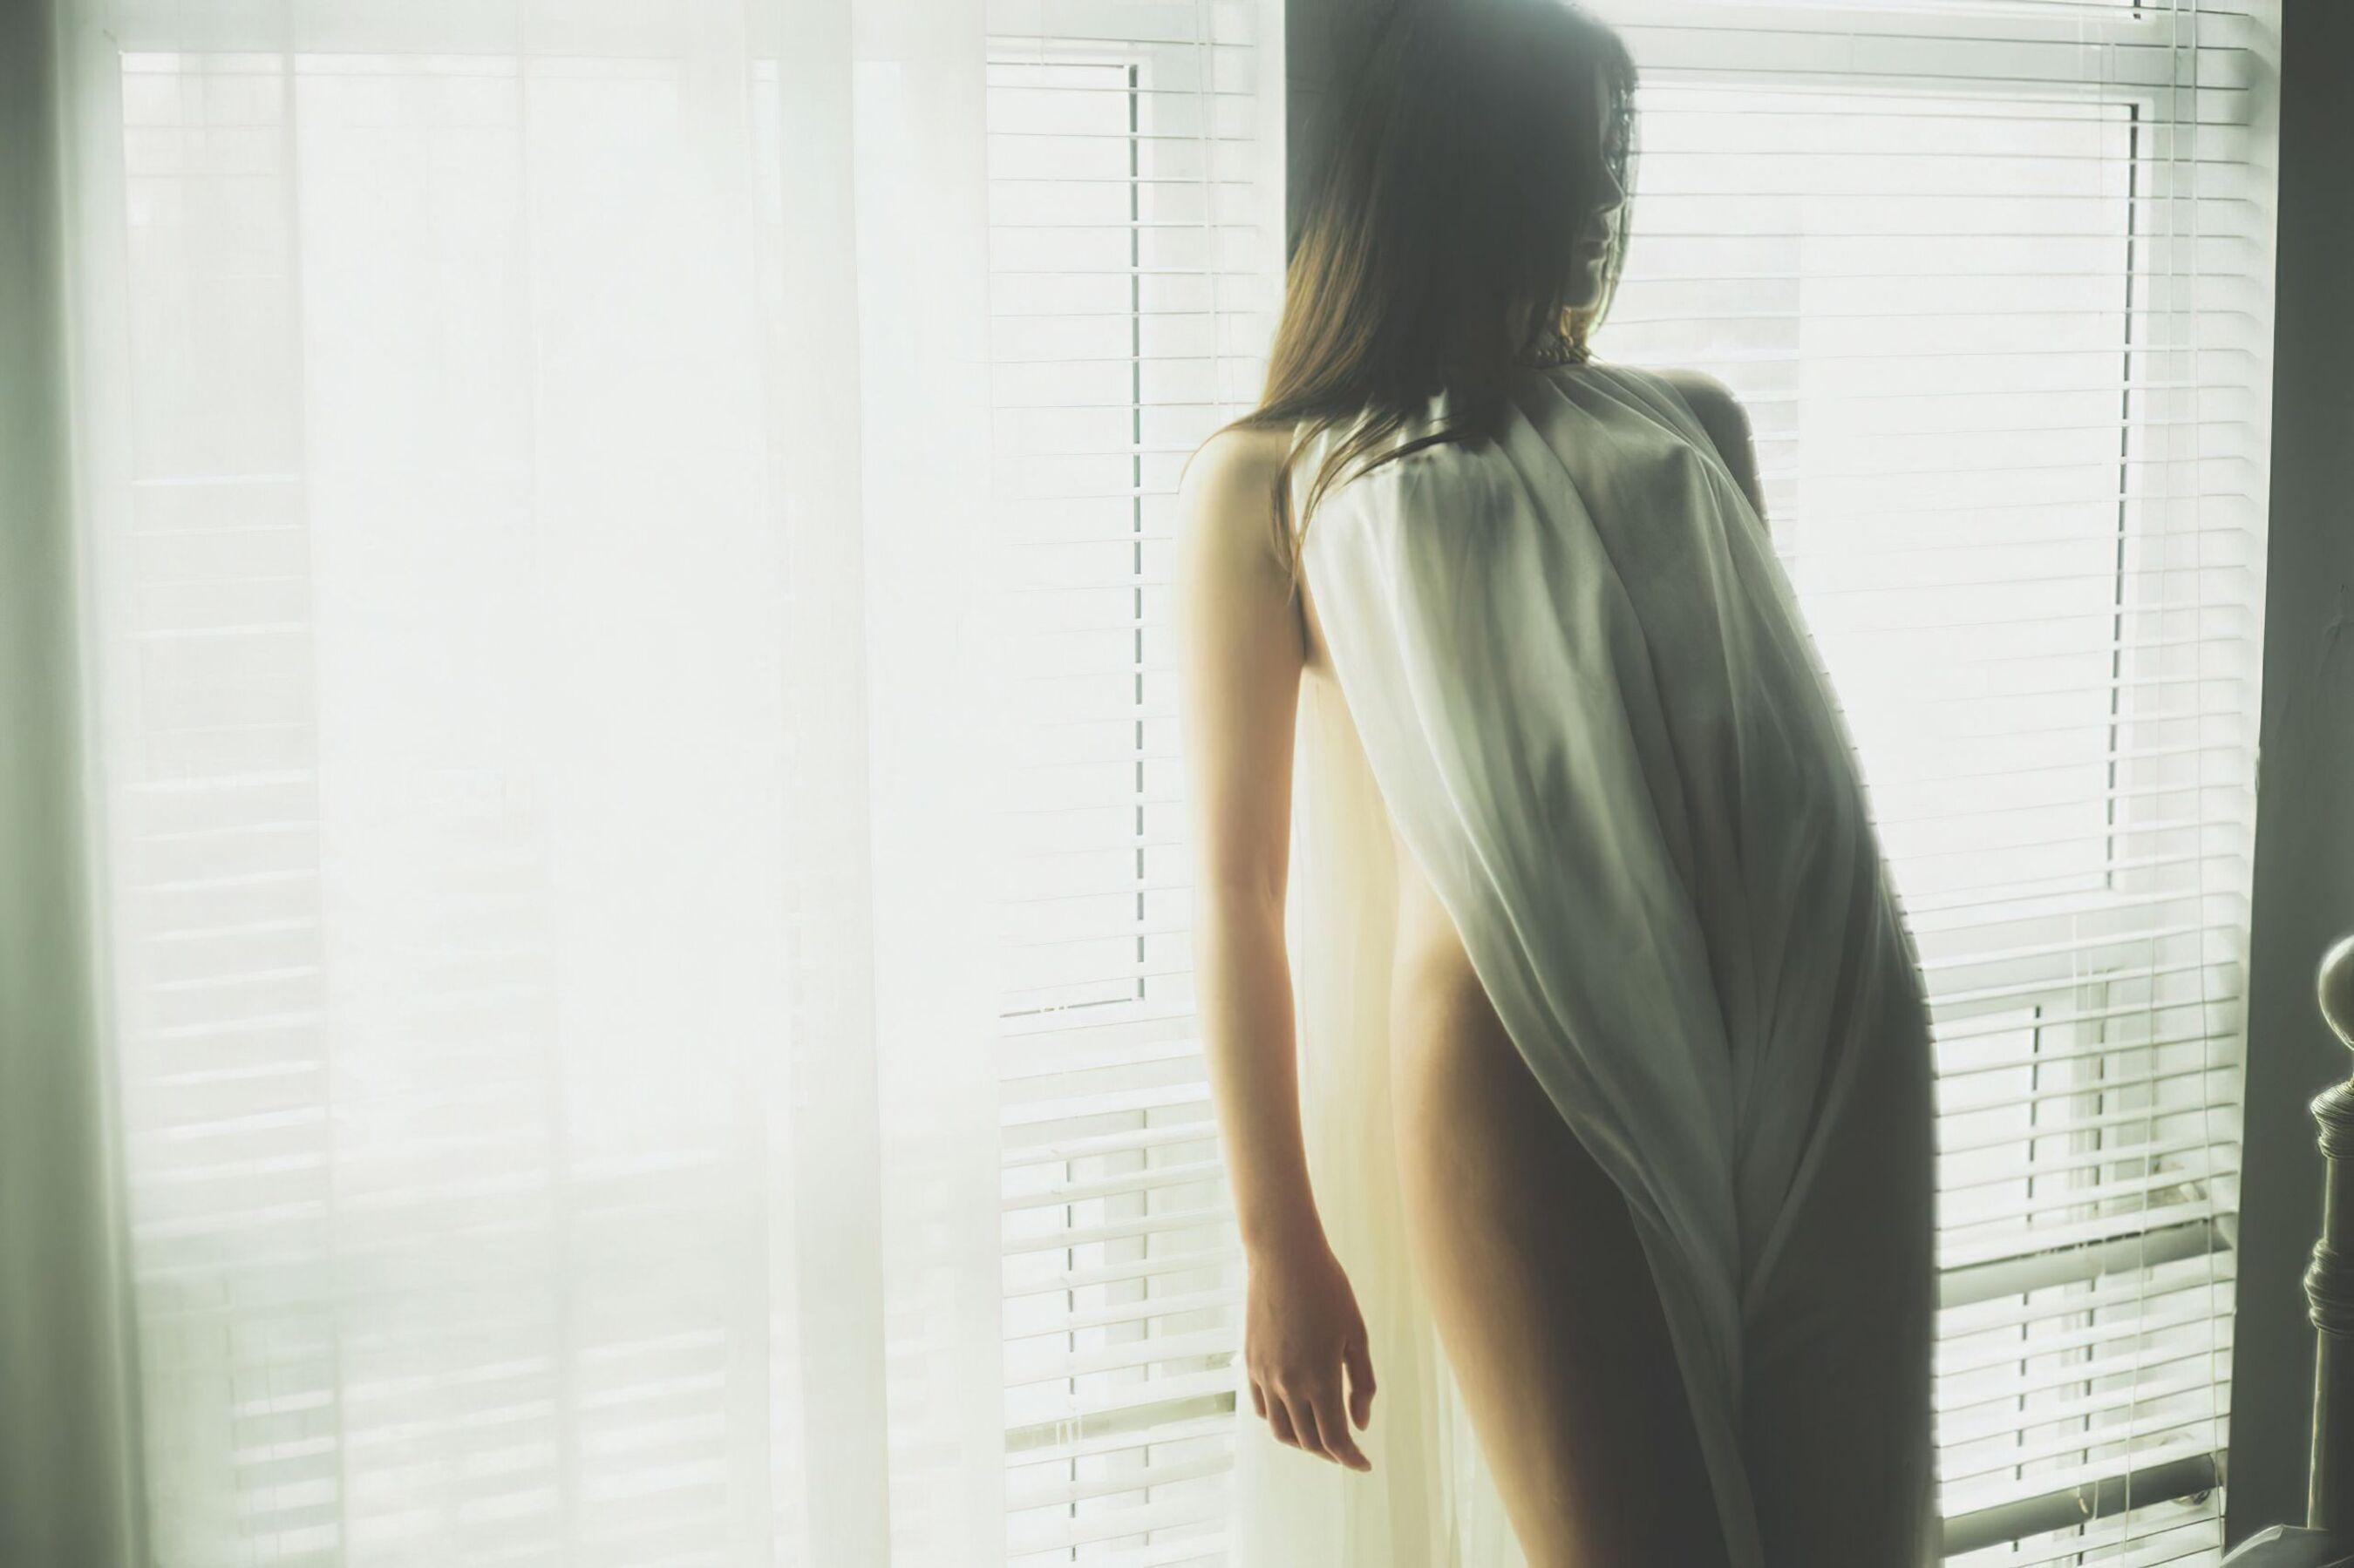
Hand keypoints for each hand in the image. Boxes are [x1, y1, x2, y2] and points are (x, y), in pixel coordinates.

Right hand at [1243, 1234, 1375, 1470]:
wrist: (1283, 1257)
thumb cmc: (1329, 1290)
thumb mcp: (1357, 1335)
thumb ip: (1362, 1383)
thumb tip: (1360, 1423)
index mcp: (1320, 1378)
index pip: (1335, 1439)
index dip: (1351, 1458)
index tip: (1364, 1464)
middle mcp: (1289, 1384)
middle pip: (1309, 1440)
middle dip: (1331, 1453)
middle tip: (1348, 1450)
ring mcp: (1265, 1375)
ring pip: (1281, 1431)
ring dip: (1303, 1442)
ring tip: (1321, 1438)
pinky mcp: (1250, 1363)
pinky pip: (1262, 1408)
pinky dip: (1279, 1421)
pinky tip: (1295, 1413)